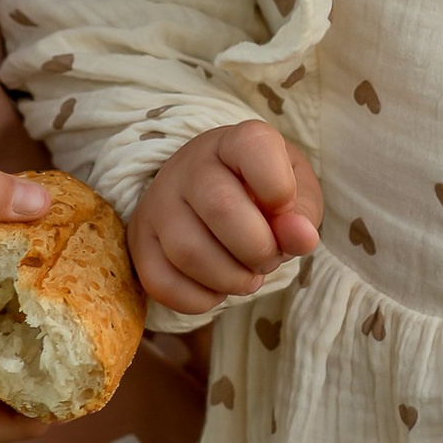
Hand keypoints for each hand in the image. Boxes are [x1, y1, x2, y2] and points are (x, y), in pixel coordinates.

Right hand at [131, 123, 321, 317]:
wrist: (210, 196)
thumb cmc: (261, 193)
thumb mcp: (296, 192)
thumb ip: (303, 213)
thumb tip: (301, 239)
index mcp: (233, 143)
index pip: (253, 146)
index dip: (279, 188)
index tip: (284, 208)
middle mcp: (187, 166)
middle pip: (221, 209)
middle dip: (258, 249)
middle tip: (268, 258)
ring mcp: (157, 204)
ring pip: (189, 253)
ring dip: (232, 280)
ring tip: (247, 275)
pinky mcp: (140, 243)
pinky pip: (163, 284)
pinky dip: (201, 299)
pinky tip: (217, 286)